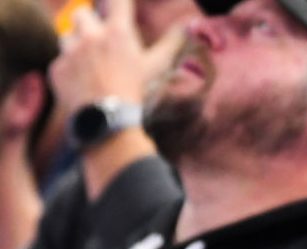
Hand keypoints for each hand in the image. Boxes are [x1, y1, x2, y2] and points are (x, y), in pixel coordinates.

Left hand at [49, 0, 182, 112]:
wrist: (107, 119)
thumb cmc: (136, 91)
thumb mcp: (158, 66)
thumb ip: (172, 43)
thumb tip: (188, 27)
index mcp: (117, 32)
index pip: (117, 1)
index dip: (119, 1)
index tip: (119, 5)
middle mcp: (90, 36)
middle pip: (82, 13)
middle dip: (89, 22)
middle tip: (99, 38)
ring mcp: (70, 51)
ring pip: (67, 36)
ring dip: (77, 44)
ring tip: (90, 63)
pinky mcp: (57, 69)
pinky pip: (60, 61)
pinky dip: (69, 69)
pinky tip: (82, 83)